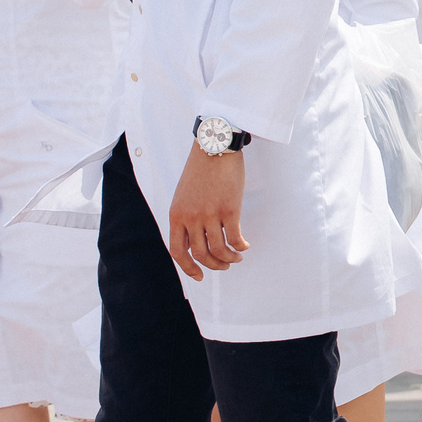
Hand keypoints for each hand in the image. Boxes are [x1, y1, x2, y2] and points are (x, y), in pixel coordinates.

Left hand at [169, 147, 248, 279]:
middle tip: (225, 265)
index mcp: (176, 215)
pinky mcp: (229, 210)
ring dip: (229, 258)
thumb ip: (186, 216)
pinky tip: (244, 246)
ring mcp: (210, 214)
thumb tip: (196, 238)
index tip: (199, 275)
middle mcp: (190, 218)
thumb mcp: (183, 195)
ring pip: (219, 250)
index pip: (178, 251)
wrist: (215, 146)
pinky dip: (240, 247)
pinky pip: (234, 239)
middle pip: (201, 254)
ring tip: (237, 257)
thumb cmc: (201, 168)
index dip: (188, 268)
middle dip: (214, 265)